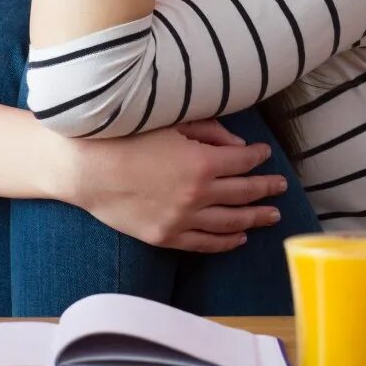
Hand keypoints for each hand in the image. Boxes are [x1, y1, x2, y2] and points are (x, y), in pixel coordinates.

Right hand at [55, 122, 288, 253]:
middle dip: (266, 188)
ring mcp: (182, 219)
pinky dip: (226, 241)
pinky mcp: (166, 236)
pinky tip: (240, 237)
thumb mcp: (170, 122)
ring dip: (255, 218)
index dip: (258, 157)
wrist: (84, 169)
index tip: (265, 154)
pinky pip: (205, 243)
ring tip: (272, 215)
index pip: (243, 161)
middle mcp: (198, 194)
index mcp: (202, 162)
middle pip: (244, 193)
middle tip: (281, 187)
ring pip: (231, 222)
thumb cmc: (125, 137)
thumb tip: (239, 145)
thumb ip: (209, 131)